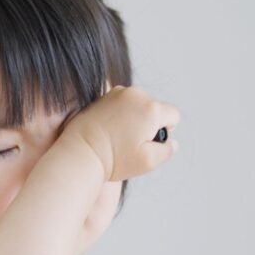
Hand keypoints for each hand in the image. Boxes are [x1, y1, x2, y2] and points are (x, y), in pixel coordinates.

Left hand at [62, 82, 180, 181]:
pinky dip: (120, 114)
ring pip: (138, 104)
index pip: (173, 115)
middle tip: (131, 142)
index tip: (148, 142)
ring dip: (134, 117)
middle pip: (155, 108)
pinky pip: (122, 103)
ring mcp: (118, 93)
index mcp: (151, 109)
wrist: (81, 153)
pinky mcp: (104, 95)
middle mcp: (136, 94)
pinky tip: (109, 129)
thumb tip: (171, 142)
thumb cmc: (113, 159)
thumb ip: (167, 151)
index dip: (165, 131)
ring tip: (118, 136)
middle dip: (148, 124)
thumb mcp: (148, 162)